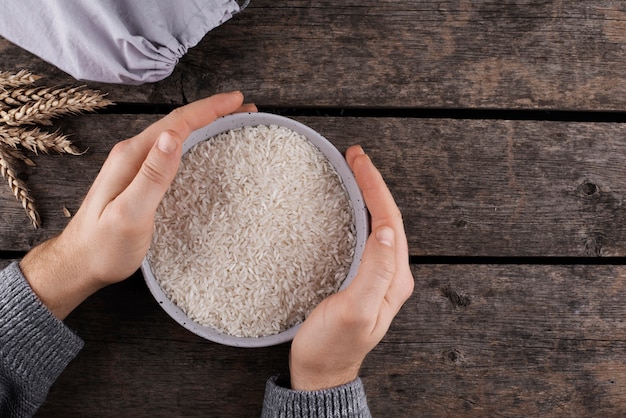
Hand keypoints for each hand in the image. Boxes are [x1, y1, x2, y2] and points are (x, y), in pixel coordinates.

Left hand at [20, 92, 256, 318]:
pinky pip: (171, 152)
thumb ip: (152, 176)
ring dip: (204, 124)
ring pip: (175, 136)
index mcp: (132, 157)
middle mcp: (132, 155)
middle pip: (178, 124)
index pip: (176, 123)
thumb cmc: (103, 246)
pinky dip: (193, 142)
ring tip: (229, 121)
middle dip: (212, 112)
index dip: (208, 109)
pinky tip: (203, 146)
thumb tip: (174, 137)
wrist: (78, 264)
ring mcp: (134, 166)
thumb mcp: (130, 213)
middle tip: (242, 108)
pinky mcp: (138, 179)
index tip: (237, 101)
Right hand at [289, 145, 414, 390]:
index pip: (390, 221)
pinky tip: (346, 205)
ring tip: (352, 171)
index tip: (358, 161)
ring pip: (377, 224)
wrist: (319, 373)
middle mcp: (391, 274)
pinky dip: (357, 213)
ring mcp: (376, 276)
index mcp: (394, 278)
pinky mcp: (360, 278)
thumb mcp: (354, 310)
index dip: (375, 187)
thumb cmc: (333, 347)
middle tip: (354, 156)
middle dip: (372, 183)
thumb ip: (375, 272)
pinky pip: (364, 236)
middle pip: (387, 218)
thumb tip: (388, 231)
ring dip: (367, 195)